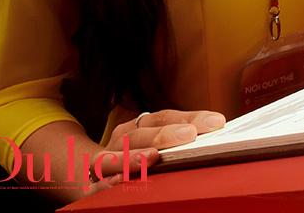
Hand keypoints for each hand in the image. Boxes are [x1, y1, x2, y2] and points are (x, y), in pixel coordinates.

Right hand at [91, 109, 225, 185]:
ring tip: (152, 157)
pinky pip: (93, 186)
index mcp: (136, 127)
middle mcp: (118, 141)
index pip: (163, 118)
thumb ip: (180, 139)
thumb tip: (217, 129)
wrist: (86, 172)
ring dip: (132, 157)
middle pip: (139, 134)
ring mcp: (100, 163)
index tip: (216, 122)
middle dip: (163, 135)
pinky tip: (118, 182)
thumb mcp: (154, 142)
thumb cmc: (132, 157)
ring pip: (111, 158)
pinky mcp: (90, 186)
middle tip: (188, 135)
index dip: (190, 118)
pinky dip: (104, 184)